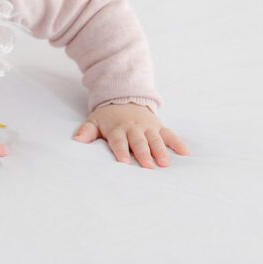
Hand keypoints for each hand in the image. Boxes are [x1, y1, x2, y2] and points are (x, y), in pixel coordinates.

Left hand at [73, 103, 190, 168]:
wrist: (124, 97)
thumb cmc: (108, 117)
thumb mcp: (94, 121)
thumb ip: (86, 131)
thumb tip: (76, 140)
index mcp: (117, 128)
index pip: (119, 141)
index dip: (121, 151)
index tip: (124, 161)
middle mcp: (134, 128)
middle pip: (139, 142)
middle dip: (144, 153)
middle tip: (148, 166)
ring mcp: (148, 127)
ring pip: (155, 139)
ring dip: (161, 151)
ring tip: (165, 163)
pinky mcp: (159, 127)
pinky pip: (169, 134)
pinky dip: (177, 142)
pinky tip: (186, 152)